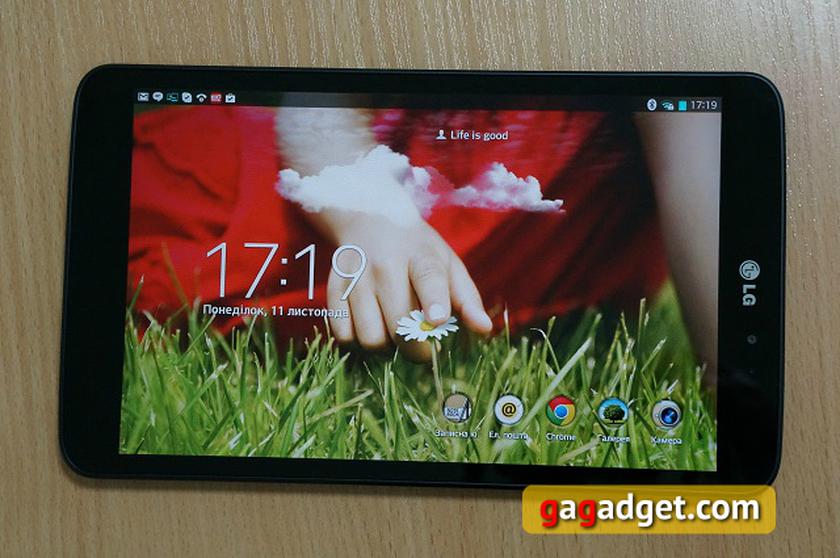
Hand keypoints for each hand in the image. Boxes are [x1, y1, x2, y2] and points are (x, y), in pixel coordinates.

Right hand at [324, 213, 492, 360]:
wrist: (371, 220)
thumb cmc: (418, 251)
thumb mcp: (448, 264)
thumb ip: (467, 298)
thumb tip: (484, 329)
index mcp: (421, 256)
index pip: (428, 278)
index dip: (433, 302)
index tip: (438, 321)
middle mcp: (385, 265)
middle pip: (399, 323)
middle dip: (416, 349)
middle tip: (423, 349)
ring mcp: (356, 277)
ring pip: (370, 337)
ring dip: (386, 347)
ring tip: (394, 333)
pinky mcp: (334, 288)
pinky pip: (344, 335)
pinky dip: (359, 342)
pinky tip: (371, 327)